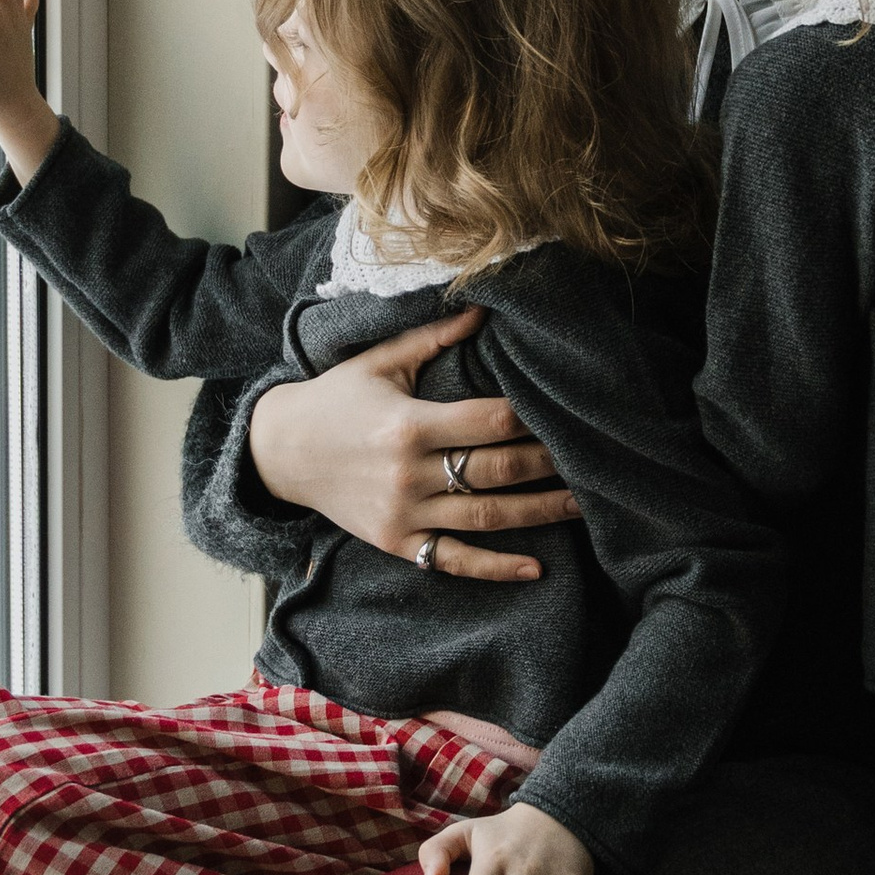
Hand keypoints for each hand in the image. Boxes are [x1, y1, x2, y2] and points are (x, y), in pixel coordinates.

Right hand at [247, 310, 580, 580]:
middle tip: (595, 457)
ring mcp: (404, 514)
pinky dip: (496, 568)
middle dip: (550, 463)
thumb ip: (434, 337)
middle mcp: (410, 473)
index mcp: (410, 423)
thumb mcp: (379, 361)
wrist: (280, 451)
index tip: (567, 411)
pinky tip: (536, 567)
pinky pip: (454, 561)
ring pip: (487, 517)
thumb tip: (484, 306)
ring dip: (541, 512)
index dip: (532, 417)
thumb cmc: (335, 398)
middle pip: (498, 469)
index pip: (489, 421)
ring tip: (585, 503)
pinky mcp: (397, 543)